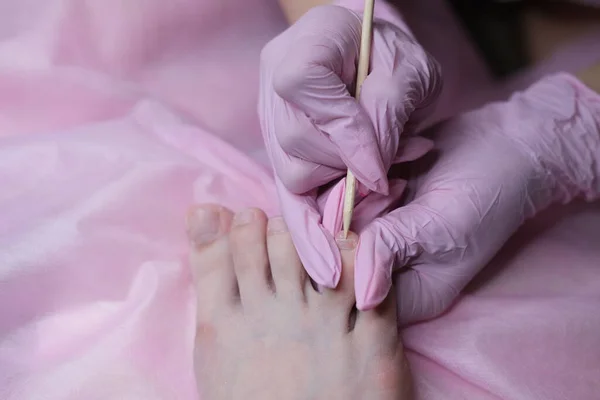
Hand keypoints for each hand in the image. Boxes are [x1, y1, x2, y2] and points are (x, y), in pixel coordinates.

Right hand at [259, 1, 441, 286]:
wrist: (374, 56)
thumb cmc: (395, 57)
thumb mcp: (410, 71)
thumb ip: (388, 112)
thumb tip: (368, 176)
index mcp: (304, 44)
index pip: (304, 90)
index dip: (343, 135)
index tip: (380, 171)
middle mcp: (273, 82)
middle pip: (292, 144)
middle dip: (343, 172)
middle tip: (388, 180)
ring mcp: (270, 117)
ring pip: (289, 174)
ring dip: (337, 193)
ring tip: (380, 183)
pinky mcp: (279, 149)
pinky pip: (289, 193)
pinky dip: (309, 228)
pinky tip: (327, 266)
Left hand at [354, 73, 599, 323]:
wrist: (505, 144)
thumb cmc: (483, 192)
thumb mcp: (437, 226)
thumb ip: (388, 251)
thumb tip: (357, 296)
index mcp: (410, 293)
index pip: (355, 296)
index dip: (339, 264)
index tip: (347, 223)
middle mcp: (391, 271)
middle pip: (339, 260)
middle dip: (344, 224)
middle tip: (376, 192)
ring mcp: (382, 238)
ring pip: (336, 227)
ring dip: (349, 197)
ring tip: (388, 177)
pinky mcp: (378, 208)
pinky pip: (345, 201)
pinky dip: (354, 181)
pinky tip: (386, 166)